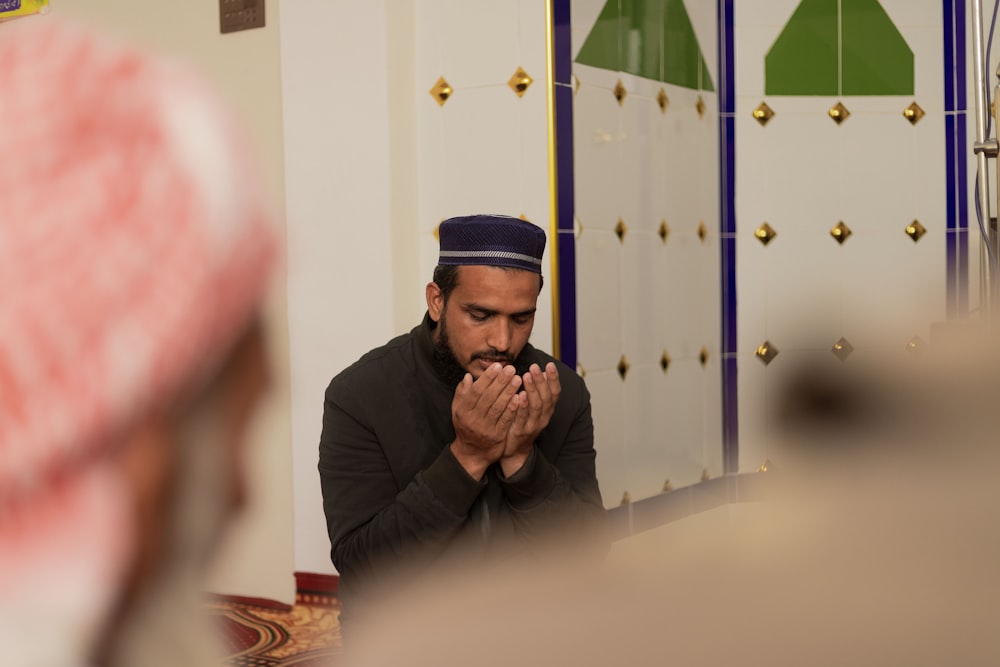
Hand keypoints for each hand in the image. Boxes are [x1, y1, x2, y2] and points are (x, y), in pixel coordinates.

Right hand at [450, 363, 521, 478]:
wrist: (472, 454)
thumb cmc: (466, 427)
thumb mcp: (458, 411)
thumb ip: (462, 394)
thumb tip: (468, 376)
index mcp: (463, 411)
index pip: (476, 391)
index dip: (487, 378)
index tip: (497, 366)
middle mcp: (473, 419)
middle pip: (488, 397)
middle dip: (500, 382)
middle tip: (511, 369)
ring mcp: (485, 429)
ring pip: (498, 407)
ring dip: (509, 392)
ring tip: (518, 379)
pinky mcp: (497, 437)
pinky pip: (505, 420)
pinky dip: (512, 408)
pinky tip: (519, 397)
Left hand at [500, 362, 560, 476]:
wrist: (515, 450)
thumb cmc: (523, 423)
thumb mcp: (533, 407)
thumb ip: (538, 391)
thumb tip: (542, 371)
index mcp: (547, 410)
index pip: (555, 392)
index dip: (553, 379)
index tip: (550, 365)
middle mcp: (544, 417)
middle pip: (546, 397)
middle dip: (541, 381)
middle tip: (534, 367)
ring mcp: (533, 425)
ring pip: (536, 406)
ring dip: (532, 390)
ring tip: (526, 376)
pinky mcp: (522, 432)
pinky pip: (523, 418)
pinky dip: (522, 406)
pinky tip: (519, 395)